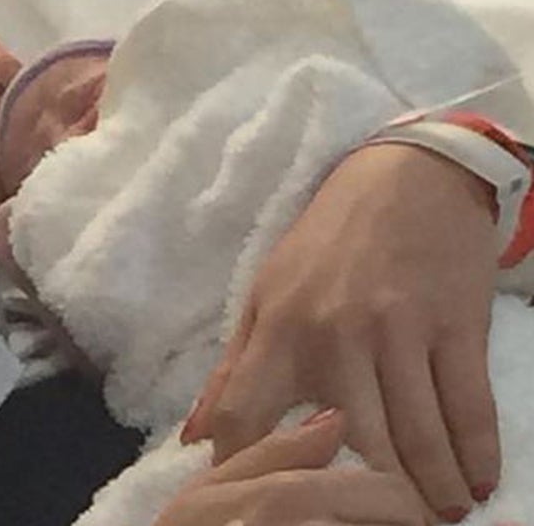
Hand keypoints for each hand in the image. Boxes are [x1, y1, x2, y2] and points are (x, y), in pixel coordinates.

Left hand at [182, 144, 500, 521]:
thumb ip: (231, 370)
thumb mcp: (264, 295)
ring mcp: (401, 333)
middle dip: (361, 499)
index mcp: (279, 329)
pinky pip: (467, 405)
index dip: (245, 469)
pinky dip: (475, 454)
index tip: (260, 506)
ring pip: (415, 435)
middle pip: (349, 443)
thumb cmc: (325, 243)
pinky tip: (476, 485)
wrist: (406, 179)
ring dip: (427, 490)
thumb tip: (194, 437)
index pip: (248, 416)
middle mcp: (337, 336)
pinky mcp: (457, 326)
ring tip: (429, 521)